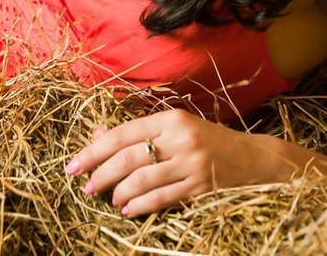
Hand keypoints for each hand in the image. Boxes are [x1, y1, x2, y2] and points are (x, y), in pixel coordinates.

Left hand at [64, 109, 286, 217]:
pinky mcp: (200, 186)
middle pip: (128, 158)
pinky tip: (128, 209)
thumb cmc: (207, 140)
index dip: (94, 151)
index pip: (122, 134)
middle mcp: (180, 138)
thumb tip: (96, 137)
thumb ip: (137, 132)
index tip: (73, 164)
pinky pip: (161, 199)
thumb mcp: (173, 128)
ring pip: (142, 180)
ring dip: (119, 192)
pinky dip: (140, 206)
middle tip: (85, 185)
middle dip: (100, 174)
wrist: (253, 159)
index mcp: (170, 118)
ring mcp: (191, 163)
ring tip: (107, 198)